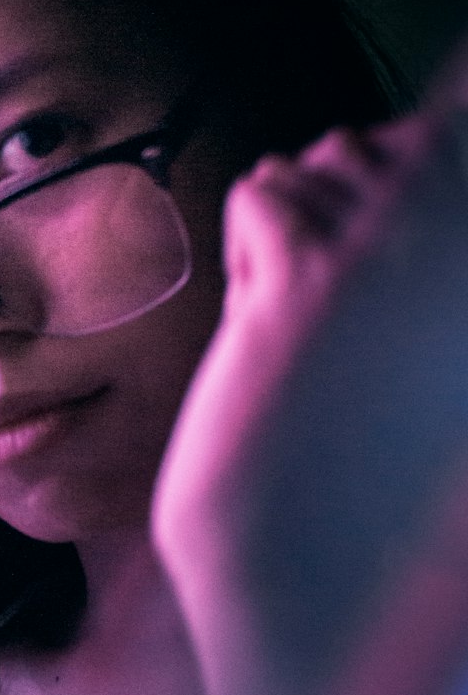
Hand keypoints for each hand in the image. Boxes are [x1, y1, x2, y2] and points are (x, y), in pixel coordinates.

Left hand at [153, 85, 467, 694]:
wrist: (304, 558)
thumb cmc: (360, 453)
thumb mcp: (422, 333)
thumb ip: (424, 247)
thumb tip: (399, 145)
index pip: (447, 136)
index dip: (391, 191)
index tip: (371, 286)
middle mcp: (462, 242)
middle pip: (371, 142)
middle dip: (332, 214)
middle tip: (333, 320)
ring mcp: (398, 247)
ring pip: (312, 166)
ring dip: (289, 236)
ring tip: (307, 330)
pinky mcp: (313, 274)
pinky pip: (262, 194)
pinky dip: (248, 253)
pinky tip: (268, 329)